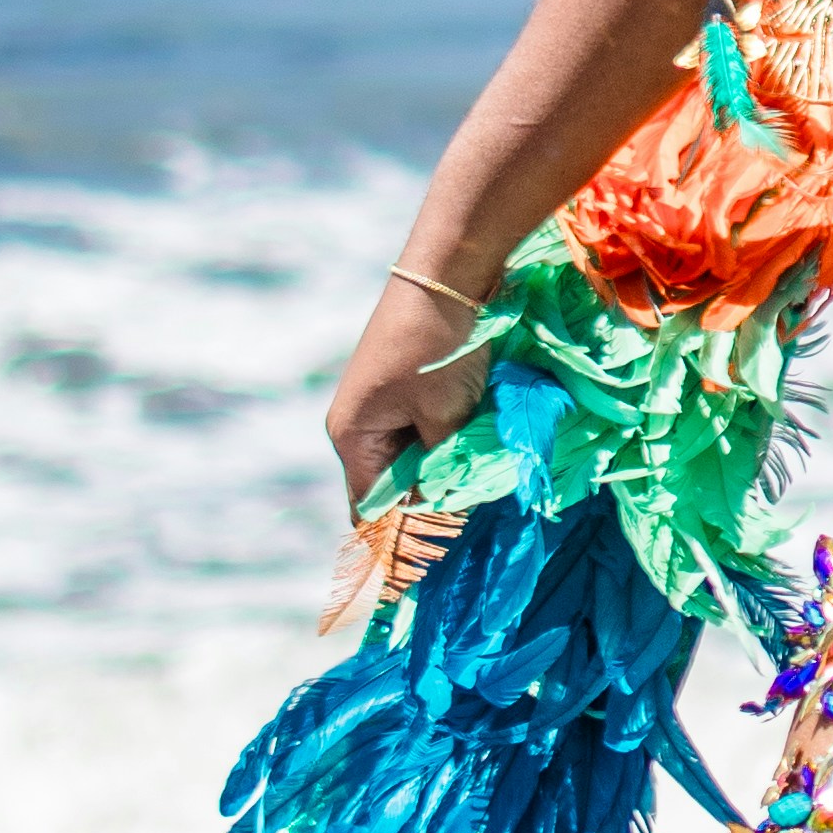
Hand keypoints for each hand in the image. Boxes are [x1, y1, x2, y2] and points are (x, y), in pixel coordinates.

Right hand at [327, 273, 490, 514]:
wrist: (447, 276)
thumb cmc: (438, 350)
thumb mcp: (444, 417)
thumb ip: (442, 467)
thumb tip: (448, 504)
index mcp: (353, 437)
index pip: (369, 508)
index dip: (400, 534)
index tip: (438, 556)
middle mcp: (359, 426)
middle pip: (392, 486)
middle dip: (430, 500)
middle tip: (472, 518)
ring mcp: (382, 405)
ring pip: (413, 459)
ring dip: (443, 469)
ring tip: (479, 481)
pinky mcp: (407, 389)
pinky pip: (424, 432)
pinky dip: (447, 442)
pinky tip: (477, 446)